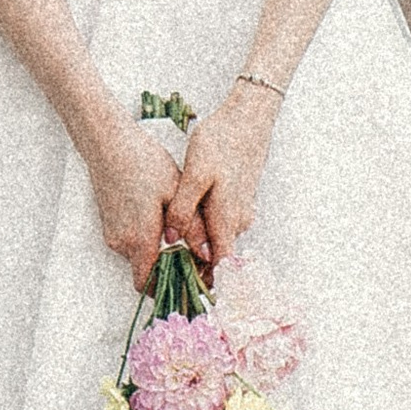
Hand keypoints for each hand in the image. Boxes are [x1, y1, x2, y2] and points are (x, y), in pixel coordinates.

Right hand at [88, 119, 178, 291]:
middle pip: (147, 271)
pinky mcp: (110, 224)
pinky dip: (147, 238)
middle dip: (169, 267)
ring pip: (140, 255)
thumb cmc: (143, 163)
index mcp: (140, 239)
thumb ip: (192, 227)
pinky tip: (160, 216)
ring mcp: (113, 234)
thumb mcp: (176, 192)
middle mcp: (122, 242)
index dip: (168, 288)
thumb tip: (208, 256)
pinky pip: (131, 242)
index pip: (148, 284)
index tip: (190, 281)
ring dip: (158, 250)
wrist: (109, 145)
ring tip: (179, 227)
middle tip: (193, 252)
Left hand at [163, 86, 277, 270]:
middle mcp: (238, 221)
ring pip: (217, 238)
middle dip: (193, 264)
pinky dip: (203, 228)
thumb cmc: (221, 142)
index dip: (202, 282)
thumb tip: (171, 239)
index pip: (219, 267)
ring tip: (167, 243)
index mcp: (227, 219)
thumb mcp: (195, 174)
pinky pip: (220, 224)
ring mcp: (241, 210)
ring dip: (196, 245)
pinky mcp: (238, 199)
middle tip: (162, 268)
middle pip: (216, 255)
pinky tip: (185, 217)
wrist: (248, 118)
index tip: (181, 292)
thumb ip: (183, 209)